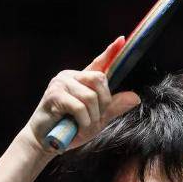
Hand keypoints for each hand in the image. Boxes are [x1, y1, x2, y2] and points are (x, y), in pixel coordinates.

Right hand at [18, 36, 142, 154]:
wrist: (46, 142)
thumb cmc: (71, 129)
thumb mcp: (97, 120)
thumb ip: (114, 107)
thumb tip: (136, 97)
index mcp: (82, 79)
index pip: (99, 63)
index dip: (110, 52)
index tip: (121, 39)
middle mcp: (71, 76)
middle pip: (100, 79)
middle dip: (103, 103)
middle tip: (93, 118)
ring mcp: (61, 83)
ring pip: (90, 96)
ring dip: (92, 116)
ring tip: (82, 123)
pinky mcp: (54, 94)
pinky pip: (79, 107)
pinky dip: (83, 121)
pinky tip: (76, 126)